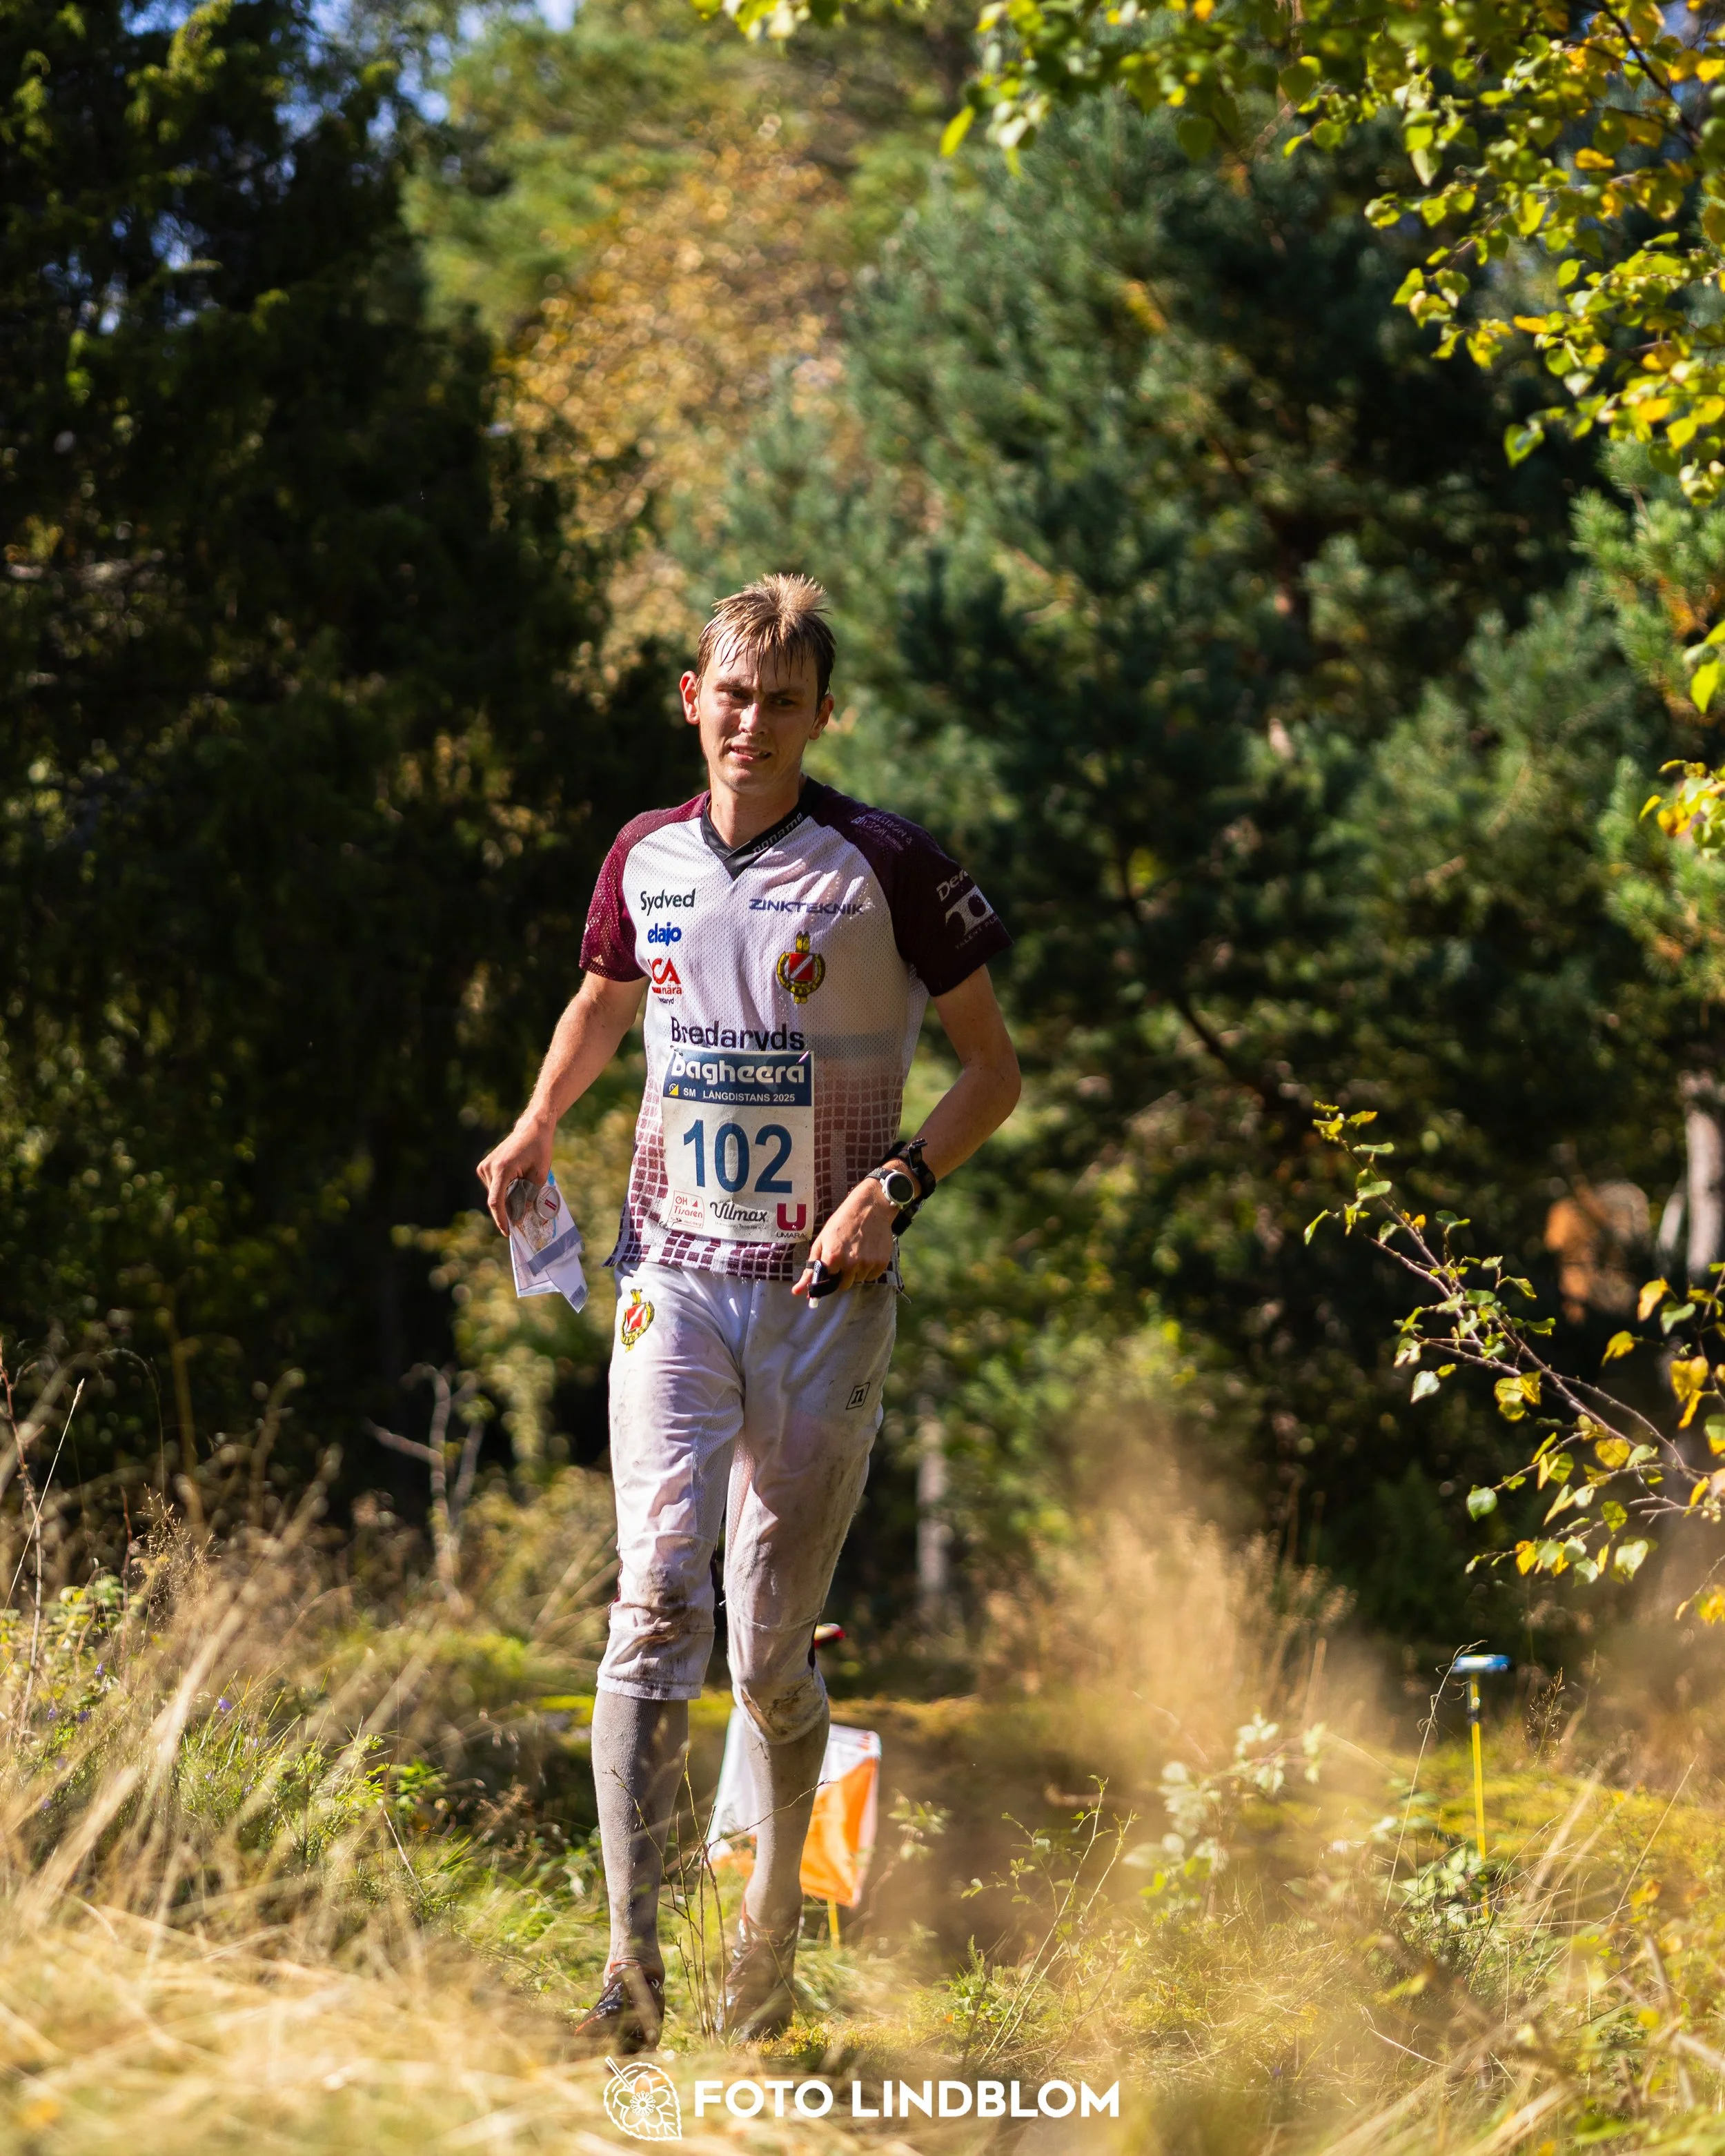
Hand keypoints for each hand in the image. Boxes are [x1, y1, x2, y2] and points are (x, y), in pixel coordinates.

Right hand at [477, 1115, 555, 1235]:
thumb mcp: (539, 1175)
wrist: (532, 1129)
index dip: (501, 1219)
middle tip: (523, 1218)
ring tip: (524, 1190)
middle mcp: (488, 1168)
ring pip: (494, 1194)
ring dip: (507, 1199)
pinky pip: (494, 1187)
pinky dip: (504, 1191)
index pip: (496, 1201)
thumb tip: (523, 1217)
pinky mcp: (485, 1166)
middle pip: (496, 1199)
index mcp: (502, 1169)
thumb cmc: (539, 1149)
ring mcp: (484, 1166)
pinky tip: (517, 1184)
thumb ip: (530, 1196)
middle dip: (508, 1210)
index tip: (507, 1233)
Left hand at [793, 1178, 896, 1297]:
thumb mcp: (822, 1241)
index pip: (827, 1283)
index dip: (828, 1275)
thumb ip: (811, 1269)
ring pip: (859, 1280)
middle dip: (842, 1274)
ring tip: (857, 1251)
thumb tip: (797, 1292)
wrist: (869, 1207)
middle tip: (845, 1256)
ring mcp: (867, 1263)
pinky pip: (872, 1276)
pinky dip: (869, 1268)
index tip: (831, 1269)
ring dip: (857, 1271)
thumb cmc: (842, 1222)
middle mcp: (851, 1263)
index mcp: (833, 1258)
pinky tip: (867, 1253)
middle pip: (844, 1285)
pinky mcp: (881, 1263)